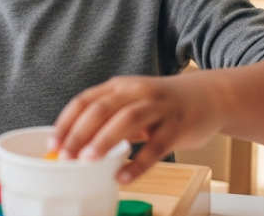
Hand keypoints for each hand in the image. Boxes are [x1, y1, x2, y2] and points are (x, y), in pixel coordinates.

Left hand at [49, 72, 225, 183]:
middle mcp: (137, 92)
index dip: (67, 122)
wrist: (209, 96)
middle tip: (66, 156)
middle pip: (102, 109)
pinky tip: (124, 176)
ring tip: (88, 162)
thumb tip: (76, 146)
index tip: (53, 143)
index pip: (86, 101)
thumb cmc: (163, 104)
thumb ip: (108, 119)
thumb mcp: (132, 102)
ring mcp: (159, 107)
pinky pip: (157, 145)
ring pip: (128, 120)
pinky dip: (139, 162)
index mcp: (120, 87)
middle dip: (80, 133)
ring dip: (105, 140)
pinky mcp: (178, 125)